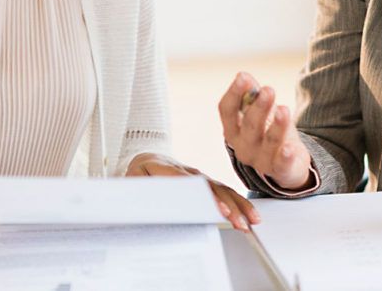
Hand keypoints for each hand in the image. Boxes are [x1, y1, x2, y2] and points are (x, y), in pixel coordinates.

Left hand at [125, 153, 259, 231]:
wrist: (146, 158)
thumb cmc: (137, 175)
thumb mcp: (130, 182)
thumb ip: (136, 192)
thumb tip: (147, 206)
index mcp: (164, 169)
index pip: (189, 183)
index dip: (206, 197)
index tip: (220, 210)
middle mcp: (185, 170)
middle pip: (210, 187)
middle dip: (228, 206)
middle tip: (240, 223)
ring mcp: (198, 175)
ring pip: (221, 188)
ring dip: (238, 205)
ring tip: (251, 221)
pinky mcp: (205, 182)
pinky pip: (224, 191)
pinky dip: (239, 203)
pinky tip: (250, 215)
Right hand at [218, 72, 313, 191]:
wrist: (286, 163)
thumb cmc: (268, 131)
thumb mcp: (260, 111)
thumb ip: (252, 94)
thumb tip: (243, 75)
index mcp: (233, 130)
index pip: (227, 111)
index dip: (234, 94)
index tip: (243, 78)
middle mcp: (243, 147)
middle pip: (249, 126)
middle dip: (259, 107)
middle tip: (269, 90)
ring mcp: (261, 161)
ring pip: (269, 142)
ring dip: (276, 126)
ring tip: (284, 109)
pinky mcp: (280, 170)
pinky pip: (282, 165)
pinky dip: (285, 157)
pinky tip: (289, 148)